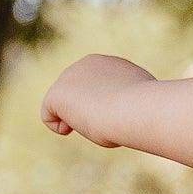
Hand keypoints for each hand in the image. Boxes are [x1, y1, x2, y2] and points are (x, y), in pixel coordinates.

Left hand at [40, 54, 154, 145]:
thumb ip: (129, 102)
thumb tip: (128, 111)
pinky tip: (72, 129)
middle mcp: (86, 64)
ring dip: (79, 121)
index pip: (99, 89)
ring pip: (66, 106)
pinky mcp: (56, 93)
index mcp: (110, 64)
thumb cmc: (144, 111)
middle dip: (89, 113)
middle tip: (107, 123)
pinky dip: (59, 126)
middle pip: (80, 96)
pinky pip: (48, 115)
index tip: (118, 117)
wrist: (135, 109)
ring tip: (96, 125)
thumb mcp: (141, 104)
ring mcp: (69, 77)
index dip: (105, 107)